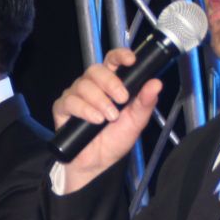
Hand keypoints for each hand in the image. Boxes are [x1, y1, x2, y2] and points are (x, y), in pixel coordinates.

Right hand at [52, 49, 162, 192]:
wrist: (98, 164)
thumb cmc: (114, 141)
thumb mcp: (135, 122)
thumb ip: (145, 102)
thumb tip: (156, 83)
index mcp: (110, 84)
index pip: (113, 60)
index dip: (120, 55)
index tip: (131, 60)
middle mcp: (92, 86)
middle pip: (96, 70)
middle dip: (110, 83)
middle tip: (122, 99)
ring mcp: (76, 96)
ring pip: (83, 85)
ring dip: (99, 101)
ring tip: (109, 118)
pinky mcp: (63, 108)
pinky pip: (70, 101)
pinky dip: (84, 109)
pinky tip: (95, 120)